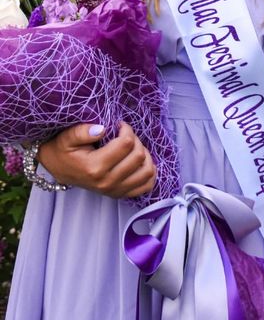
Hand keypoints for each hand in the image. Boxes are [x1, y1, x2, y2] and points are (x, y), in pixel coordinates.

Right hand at [37, 121, 156, 198]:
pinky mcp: (120, 194)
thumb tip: (102, 129)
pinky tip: (140, 162)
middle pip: (138, 156)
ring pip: (147, 171)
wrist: (59, 168)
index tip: (119, 125)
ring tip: (132, 148)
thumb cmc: (64, 150)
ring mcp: (115, 191)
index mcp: (94, 168)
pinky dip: (148, 173)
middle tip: (125, 135)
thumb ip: (82, 132)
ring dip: (145, 155)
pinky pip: (146, 186)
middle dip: (136, 140)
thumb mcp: (68, 137)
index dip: (126, 129)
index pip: (126, 143)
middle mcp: (106, 182)